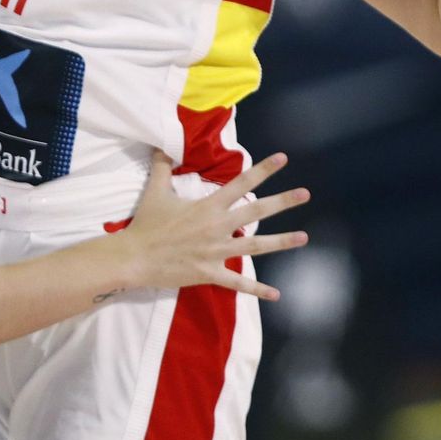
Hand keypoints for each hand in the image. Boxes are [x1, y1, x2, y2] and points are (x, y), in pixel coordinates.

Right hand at [119, 152, 308, 299]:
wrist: (135, 257)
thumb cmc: (147, 224)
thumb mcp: (155, 191)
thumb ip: (163, 166)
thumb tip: (163, 144)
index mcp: (208, 206)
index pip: (241, 183)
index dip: (263, 170)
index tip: (282, 159)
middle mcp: (218, 227)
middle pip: (256, 212)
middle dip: (282, 202)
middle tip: (305, 194)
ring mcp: (217, 252)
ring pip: (255, 246)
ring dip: (281, 242)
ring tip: (304, 237)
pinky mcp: (211, 273)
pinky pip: (238, 283)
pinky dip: (258, 290)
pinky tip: (276, 294)